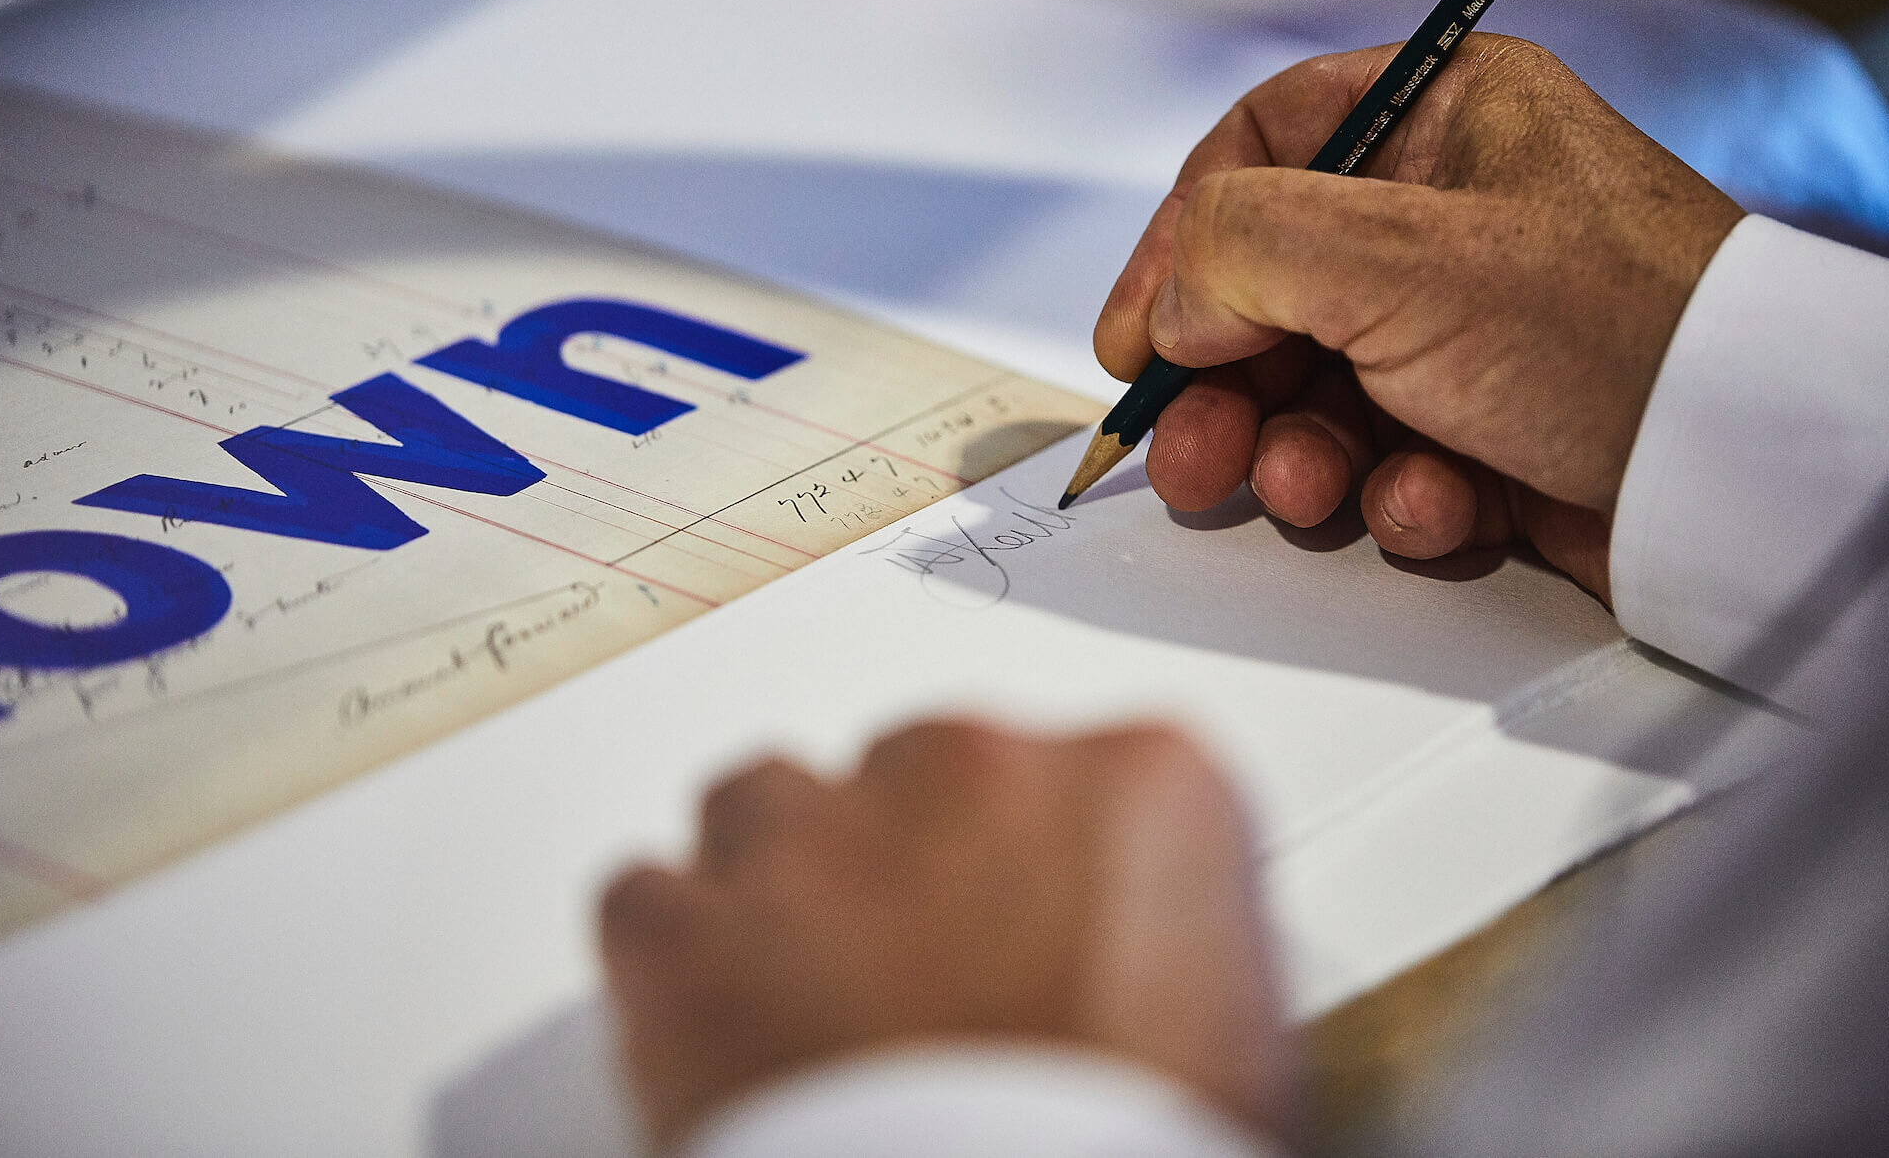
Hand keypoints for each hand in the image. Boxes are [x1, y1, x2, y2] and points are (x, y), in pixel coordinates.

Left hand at [598, 719, 1294, 1151]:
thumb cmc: (1120, 1155)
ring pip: (772, 802)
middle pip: (927, 774)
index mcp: (1141, 783)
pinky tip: (718, 1029)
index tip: (1058, 938)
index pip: (1103, 779)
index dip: (1069, 870)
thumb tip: (1133, 973)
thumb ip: (1174, 943)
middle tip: (937, 994)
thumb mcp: (1238, 1044)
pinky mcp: (684, 927)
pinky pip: (651, 898)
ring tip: (814, 1004)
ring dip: (788, 885)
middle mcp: (972, 770)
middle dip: (924, 867)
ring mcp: (814, 836)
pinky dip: (676, 954)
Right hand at [1094, 36, 1744, 601]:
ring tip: (1314, 488)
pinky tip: (1439, 508)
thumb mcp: (1400, 255)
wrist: (1748, 477)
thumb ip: (1242, 251)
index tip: (1133, 337)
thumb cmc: (1612, 328)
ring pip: (1322, 395)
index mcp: (1445, 119)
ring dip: (1300, 455)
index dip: (1179, 244)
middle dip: (1228, 387)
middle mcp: (1455, 217)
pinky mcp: (1497, 430)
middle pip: (1274, 294)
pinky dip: (1398, 498)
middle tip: (1191, 456)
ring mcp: (1476, 329)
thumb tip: (1169, 307)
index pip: (1262, 151)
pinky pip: (1394, 462)